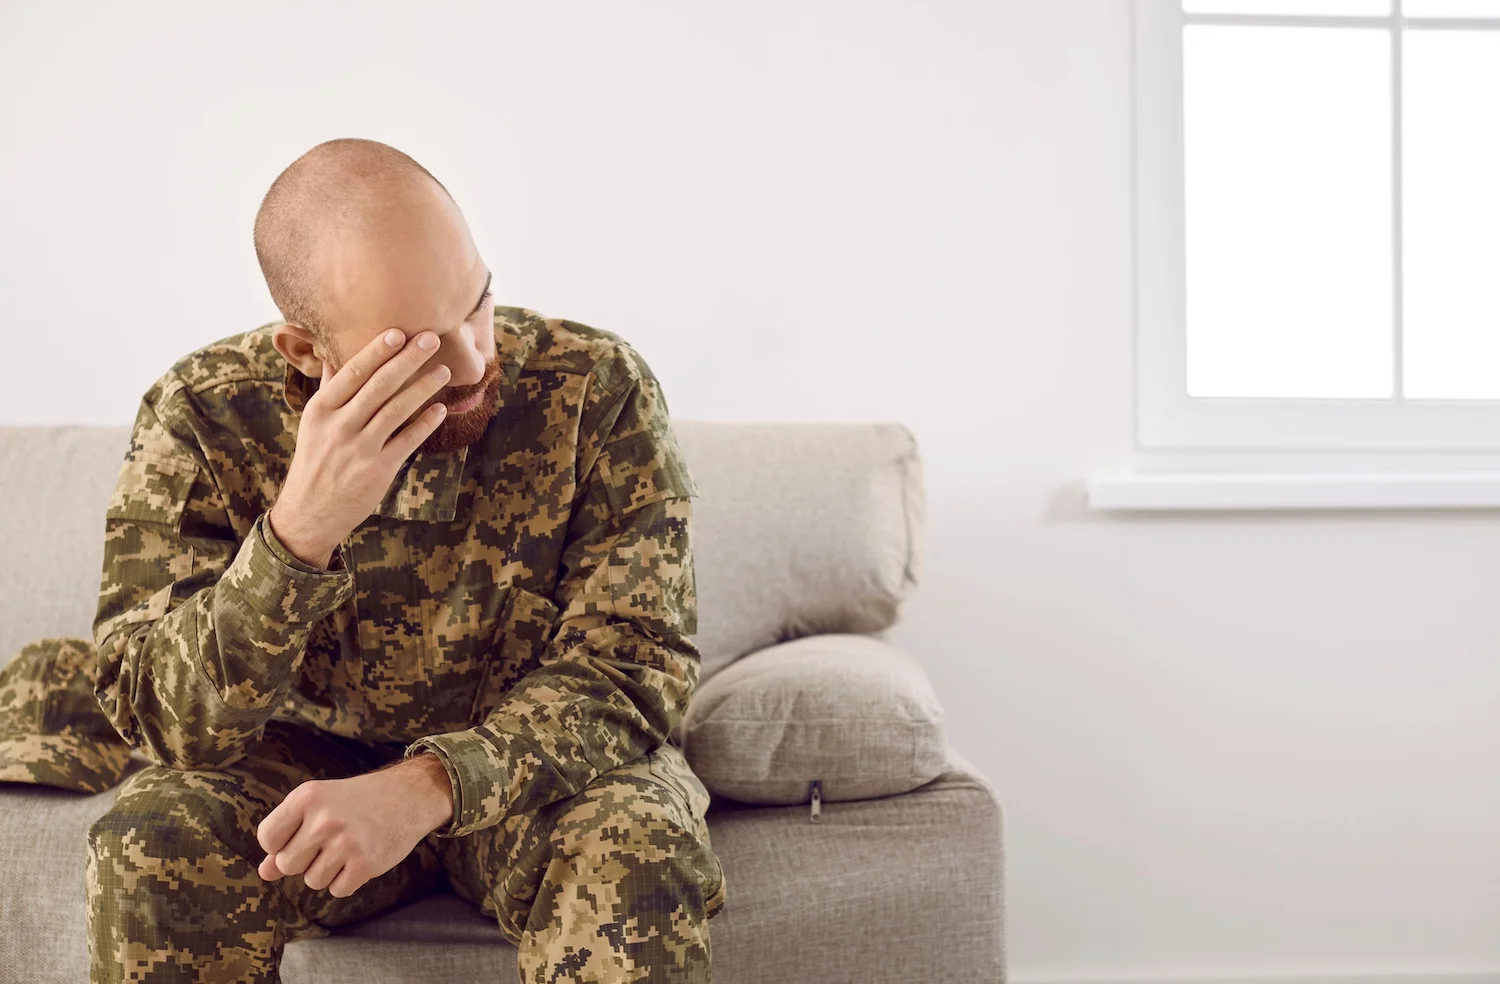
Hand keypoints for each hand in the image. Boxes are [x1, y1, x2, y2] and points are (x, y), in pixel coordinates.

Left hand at [255, 753, 454, 897]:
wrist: (408, 795)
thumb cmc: (356, 801)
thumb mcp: (319, 806)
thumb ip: (288, 836)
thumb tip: (264, 872)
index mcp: (306, 797)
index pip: (267, 838)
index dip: (279, 845)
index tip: (299, 836)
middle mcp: (324, 818)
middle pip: (287, 864)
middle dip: (304, 861)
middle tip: (328, 842)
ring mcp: (346, 842)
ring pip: (312, 881)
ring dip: (327, 872)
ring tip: (346, 848)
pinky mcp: (366, 862)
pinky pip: (337, 889)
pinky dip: (347, 880)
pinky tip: (360, 858)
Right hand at [269, 328, 452, 566]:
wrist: (310, 512)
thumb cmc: (316, 461)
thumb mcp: (313, 424)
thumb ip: (329, 389)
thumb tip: (335, 353)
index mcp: (321, 410)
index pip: (352, 373)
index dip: (376, 352)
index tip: (398, 332)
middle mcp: (340, 426)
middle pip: (379, 386)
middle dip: (407, 360)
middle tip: (431, 339)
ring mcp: (360, 448)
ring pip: (396, 411)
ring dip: (423, 388)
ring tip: (444, 371)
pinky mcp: (379, 469)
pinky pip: (407, 441)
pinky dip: (425, 424)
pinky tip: (441, 410)